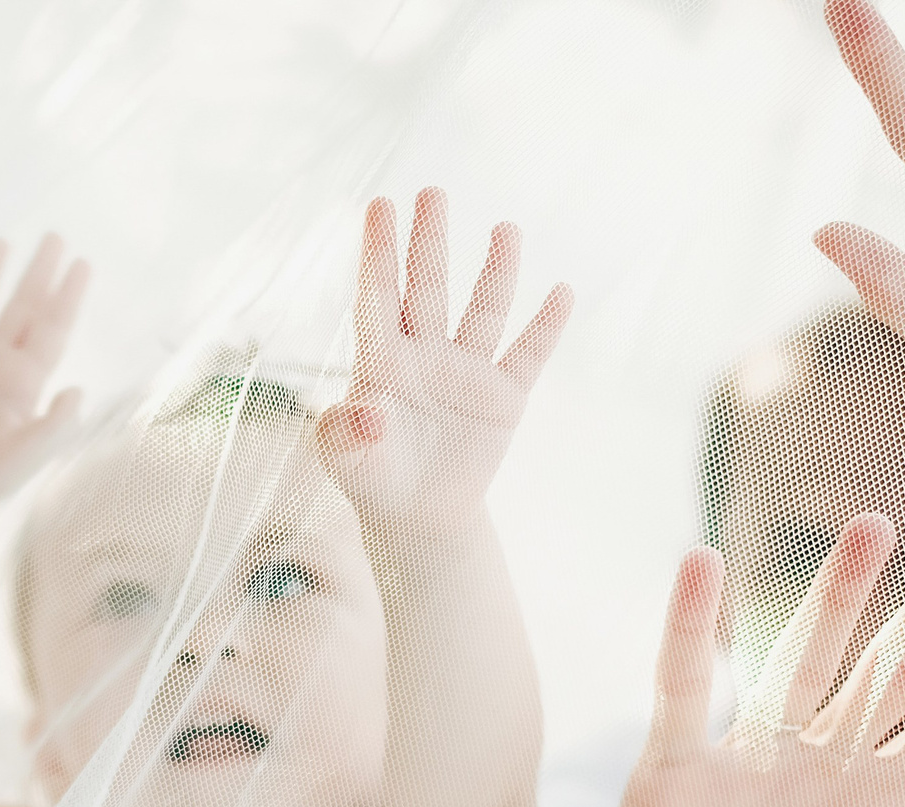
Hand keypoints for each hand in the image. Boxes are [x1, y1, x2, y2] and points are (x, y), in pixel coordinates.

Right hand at [0, 235, 87, 514]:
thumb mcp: (23, 457)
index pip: (52, 327)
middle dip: (38, 272)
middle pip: (22, 307)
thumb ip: (53, 426)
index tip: (83, 263)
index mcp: (23, 382)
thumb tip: (78, 391)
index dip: (68, 295)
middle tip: (55, 237)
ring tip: (1, 242)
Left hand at [316, 189, 570, 527]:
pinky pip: (528, 355)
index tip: (379, 204)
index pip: (378, 296)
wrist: (419, 517)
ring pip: (482, 311)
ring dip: (495, 271)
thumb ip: (343, 437)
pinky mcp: (503, 397)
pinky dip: (545, 326)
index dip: (377, 252)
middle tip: (433, 192)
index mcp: (381, 362)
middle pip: (428, 287)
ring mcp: (466, 371)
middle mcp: (425, 355)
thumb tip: (365, 412)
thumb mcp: (347, 463)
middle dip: (429, 241)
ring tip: (505, 228)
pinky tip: (561, 292)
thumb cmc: (373, 480)